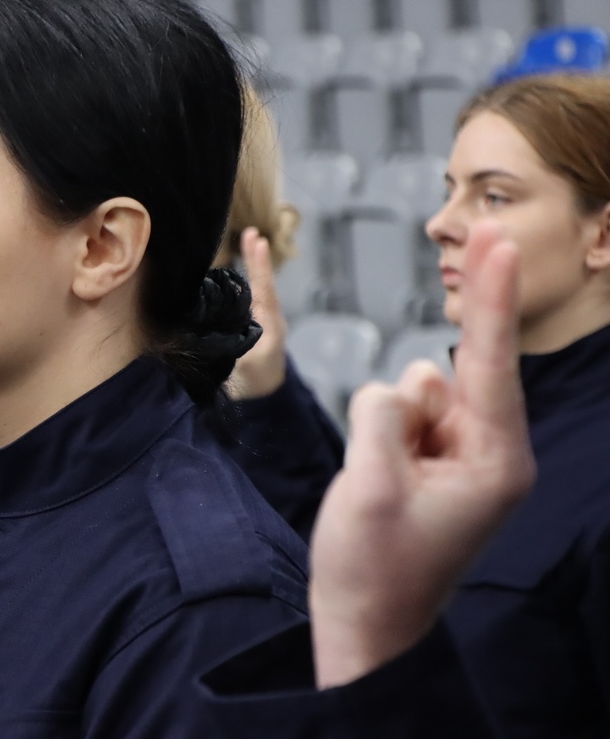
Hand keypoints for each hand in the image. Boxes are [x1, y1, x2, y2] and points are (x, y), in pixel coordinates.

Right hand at [228, 227, 287, 398]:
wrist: (266, 397)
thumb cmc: (250, 384)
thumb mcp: (241, 372)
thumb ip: (229, 351)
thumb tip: (210, 334)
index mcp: (269, 329)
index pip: (264, 292)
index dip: (260, 267)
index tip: (257, 242)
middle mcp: (269, 321)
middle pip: (263, 285)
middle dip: (257, 259)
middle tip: (253, 234)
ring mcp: (264, 321)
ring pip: (258, 289)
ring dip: (252, 265)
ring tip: (250, 240)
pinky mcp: (256, 323)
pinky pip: (252, 296)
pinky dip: (246, 279)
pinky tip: (235, 268)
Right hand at [308, 220, 534, 687]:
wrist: (364, 622)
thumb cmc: (371, 567)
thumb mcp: (369, 487)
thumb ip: (383, 416)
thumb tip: (399, 386)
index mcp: (495, 463)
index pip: (491, 365)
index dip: (492, 299)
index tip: (501, 244)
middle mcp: (490, 453)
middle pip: (461, 367)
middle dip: (450, 345)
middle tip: (476, 257)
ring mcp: (463, 455)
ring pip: (417, 387)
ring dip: (389, 418)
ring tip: (379, 484)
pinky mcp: (435, 457)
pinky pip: (402, 408)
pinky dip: (381, 428)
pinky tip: (378, 477)